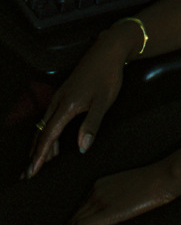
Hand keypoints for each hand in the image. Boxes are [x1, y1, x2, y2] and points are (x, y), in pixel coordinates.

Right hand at [24, 20, 142, 176]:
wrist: (107, 50)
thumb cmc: (108, 75)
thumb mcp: (103, 101)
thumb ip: (92, 125)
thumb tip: (82, 148)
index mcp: (67, 105)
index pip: (48, 136)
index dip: (39, 156)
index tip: (31, 172)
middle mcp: (58, 101)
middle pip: (41, 132)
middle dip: (34, 154)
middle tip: (28, 174)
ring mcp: (60, 96)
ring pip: (45, 125)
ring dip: (40, 145)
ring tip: (39, 163)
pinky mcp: (64, 93)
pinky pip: (50, 117)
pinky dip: (48, 133)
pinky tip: (53, 143)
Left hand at [59, 158, 180, 224]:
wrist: (161, 178)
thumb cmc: (154, 181)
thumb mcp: (130, 186)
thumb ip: (117, 196)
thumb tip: (115, 210)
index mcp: (101, 182)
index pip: (81, 204)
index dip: (73, 218)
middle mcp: (96, 190)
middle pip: (75, 213)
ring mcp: (100, 201)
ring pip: (75, 221)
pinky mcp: (105, 213)